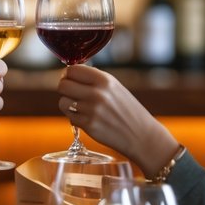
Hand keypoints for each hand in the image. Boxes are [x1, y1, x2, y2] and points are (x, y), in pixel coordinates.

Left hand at [56, 65, 178, 175]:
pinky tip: (87, 119)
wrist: (141, 134)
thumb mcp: (114, 87)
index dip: (68, 75)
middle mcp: (97, 93)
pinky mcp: (89, 125)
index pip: (72, 70)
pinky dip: (75, 118)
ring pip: (63, 102)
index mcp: (104, 79)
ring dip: (68, 105)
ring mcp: (92, 110)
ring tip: (81, 107)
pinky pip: (70, 118)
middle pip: (63, 85)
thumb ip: (93, 79)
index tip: (70, 79)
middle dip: (65, 89)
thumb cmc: (127, 109)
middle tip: (72, 94)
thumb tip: (69, 74)